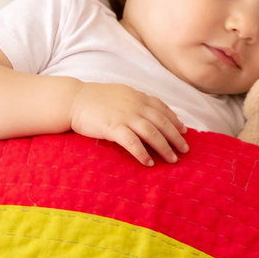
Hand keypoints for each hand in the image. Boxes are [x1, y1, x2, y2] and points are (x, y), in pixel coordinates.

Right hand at [69, 82, 187, 164]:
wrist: (73, 99)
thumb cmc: (95, 99)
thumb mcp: (120, 94)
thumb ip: (136, 102)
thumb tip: (150, 113)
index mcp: (137, 96)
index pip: (162, 108)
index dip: (175, 120)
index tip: (184, 131)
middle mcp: (135, 105)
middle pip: (162, 122)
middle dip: (176, 137)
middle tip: (185, 149)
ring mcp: (125, 116)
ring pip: (152, 133)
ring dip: (164, 147)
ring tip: (172, 159)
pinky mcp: (113, 127)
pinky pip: (132, 142)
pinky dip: (142, 153)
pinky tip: (149, 163)